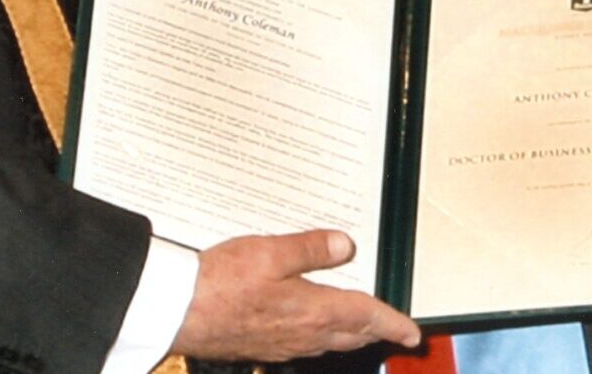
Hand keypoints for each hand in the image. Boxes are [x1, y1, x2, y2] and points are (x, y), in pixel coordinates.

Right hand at [173, 230, 421, 361]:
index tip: (413, 333)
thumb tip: (344, 245)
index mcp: (313, 310)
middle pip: (352, 334)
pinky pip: (307, 344)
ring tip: (363, 327)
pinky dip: (324, 336)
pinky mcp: (265, 345)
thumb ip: (310, 249)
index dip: (393, 323)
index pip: (365, 317)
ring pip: (330, 341)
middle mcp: (303, 334)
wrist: (179, 311)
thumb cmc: (220, 282)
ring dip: (352, 334)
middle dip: (376, 331)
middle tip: (395, 330)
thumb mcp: (270, 252)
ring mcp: (283, 344)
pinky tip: (314, 327)